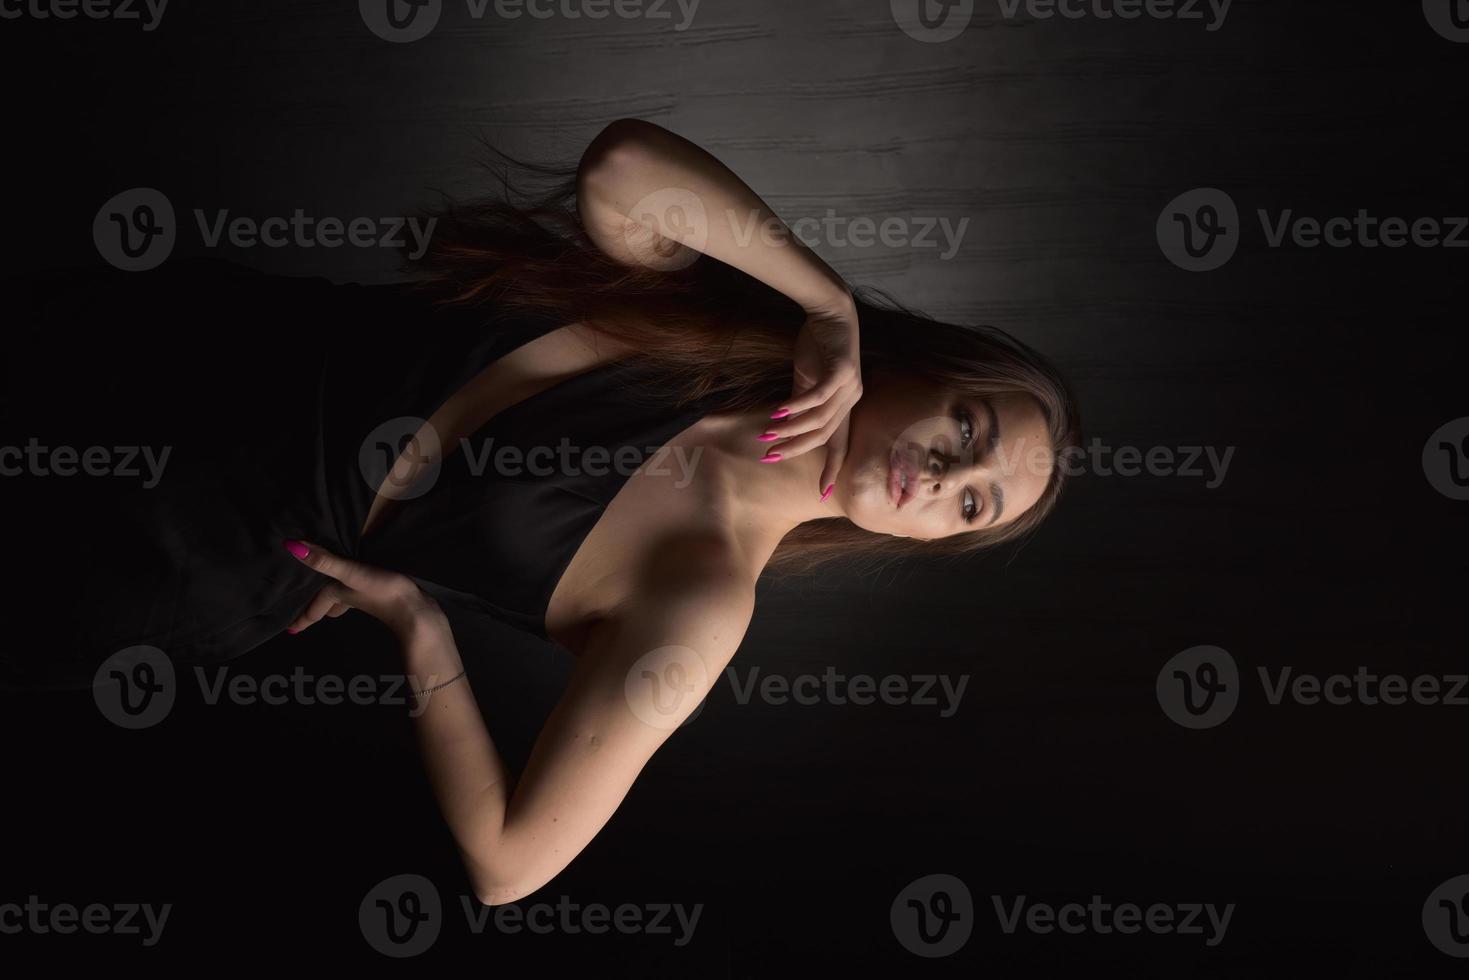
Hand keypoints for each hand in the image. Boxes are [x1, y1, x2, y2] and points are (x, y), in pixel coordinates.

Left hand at [282, 539, 447, 642]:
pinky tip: (360, 580)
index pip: (315, 608)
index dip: (301, 619)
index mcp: (338, 595)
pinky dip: (353, 587)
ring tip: (328, 593)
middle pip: (328, 605)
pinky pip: (359, 589)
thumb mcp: (351, 573)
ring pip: (343, 597)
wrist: (416, 609)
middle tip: (305, 610)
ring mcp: (366, 595)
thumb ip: (324, 561)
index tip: (289, 631)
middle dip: (317, 608)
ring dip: (334, 598)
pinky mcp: (382, 589)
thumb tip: (291, 547)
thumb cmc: (382, 593)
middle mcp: (350, 597)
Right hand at [764, 298, 861, 497]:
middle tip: (769, 456)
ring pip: (819, 420)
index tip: (823, 493)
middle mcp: (852, 400)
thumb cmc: (819, 345)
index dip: (832, 469)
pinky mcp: (843, 370)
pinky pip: (818, 396)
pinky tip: (778, 412)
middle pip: (824, 437)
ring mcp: (850, 386)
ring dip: (790, 429)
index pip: (840, 444)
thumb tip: (784, 424)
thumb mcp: (806, 379)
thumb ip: (800, 403)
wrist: (831, 310)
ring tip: (766, 433)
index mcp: (845, 406)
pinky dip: (797, 406)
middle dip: (795, 449)